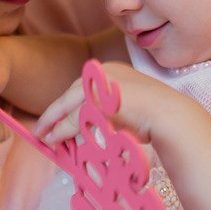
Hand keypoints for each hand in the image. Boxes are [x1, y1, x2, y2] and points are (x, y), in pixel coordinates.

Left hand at [33, 61, 172, 143]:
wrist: (170, 116)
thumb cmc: (155, 117)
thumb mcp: (127, 108)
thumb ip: (107, 111)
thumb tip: (90, 125)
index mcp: (112, 70)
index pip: (82, 86)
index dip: (66, 104)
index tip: (56, 117)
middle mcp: (104, 72)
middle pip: (71, 92)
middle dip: (54, 112)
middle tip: (40, 128)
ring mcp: (101, 84)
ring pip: (69, 105)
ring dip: (54, 122)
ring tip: (43, 136)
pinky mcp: (99, 99)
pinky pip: (74, 117)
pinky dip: (62, 129)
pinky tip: (54, 139)